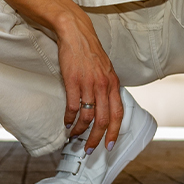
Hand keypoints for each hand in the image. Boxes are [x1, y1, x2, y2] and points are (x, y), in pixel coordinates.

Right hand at [56, 13, 122, 152]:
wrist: (77, 34)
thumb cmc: (90, 52)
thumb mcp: (106, 70)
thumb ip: (108, 87)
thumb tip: (108, 106)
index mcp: (113, 83)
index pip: (118, 114)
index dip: (114, 132)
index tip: (109, 146)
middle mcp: (103, 85)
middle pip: (103, 120)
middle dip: (96, 139)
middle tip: (89, 149)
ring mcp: (88, 84)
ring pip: (87, 116)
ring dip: (79, 130)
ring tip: (73, 136)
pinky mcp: (73, 81)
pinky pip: (72, 106)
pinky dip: (69, 118)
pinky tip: (66, 122)